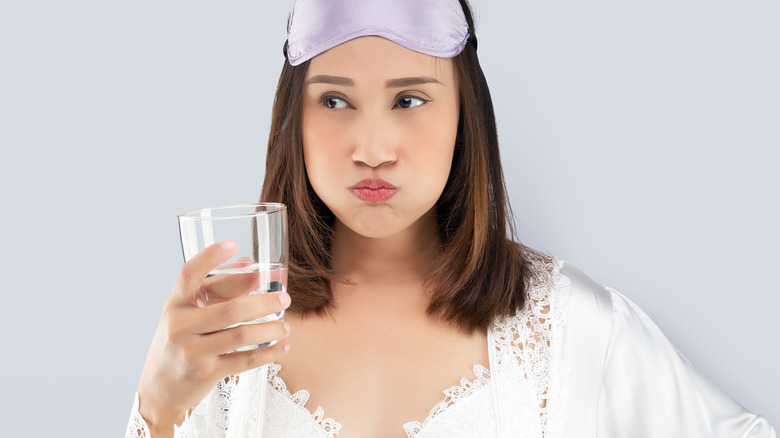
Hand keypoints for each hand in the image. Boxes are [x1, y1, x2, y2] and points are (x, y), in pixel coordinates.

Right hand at [137, 240, 290, 434]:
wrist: (159, 388)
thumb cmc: (180, 342)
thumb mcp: (188, 313)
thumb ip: (216, 288)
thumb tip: (249, 263)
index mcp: (175, 304)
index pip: (188, 275)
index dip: (209, 257)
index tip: (231, 244)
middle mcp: (180, 325)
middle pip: (229, 309)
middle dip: (264, 302)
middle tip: (284, 298)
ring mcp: (192, 351)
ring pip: (240, 335)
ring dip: (270, 329)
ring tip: (285, 325)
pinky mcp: (206, 373)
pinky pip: (244, 361)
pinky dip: (268, 353)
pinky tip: (283, 346)